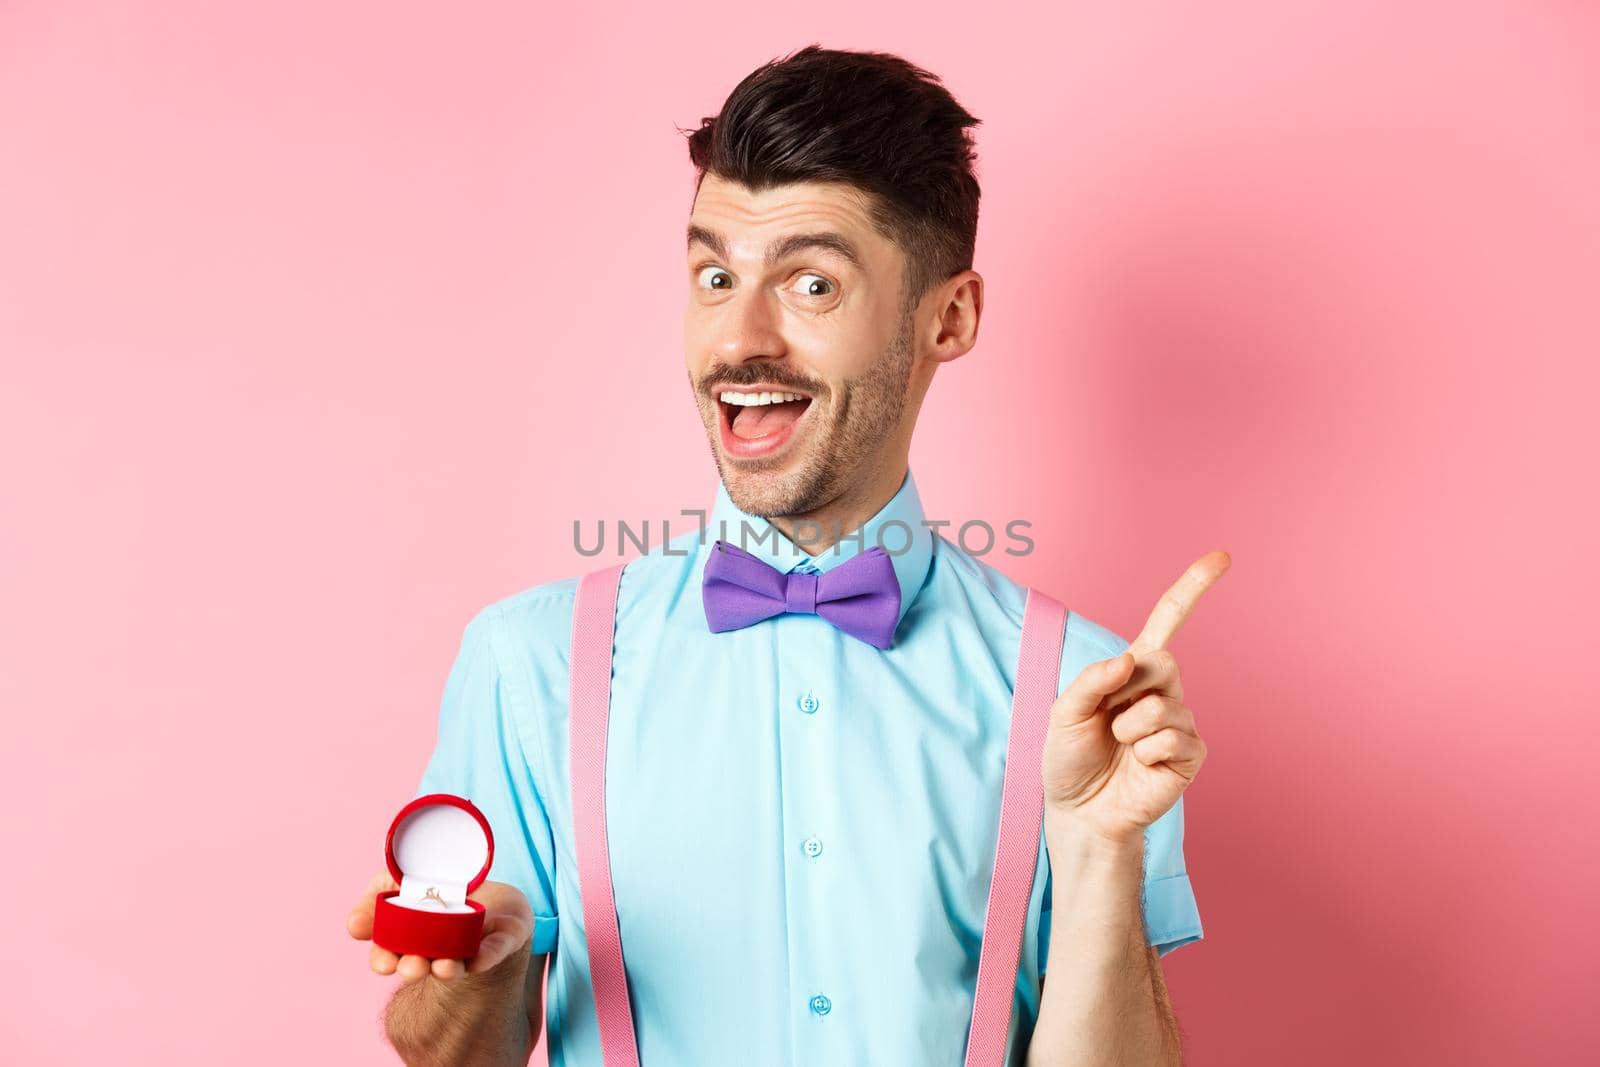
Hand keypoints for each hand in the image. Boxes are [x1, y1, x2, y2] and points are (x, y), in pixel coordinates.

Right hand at [346, 871, 534, 981]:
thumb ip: (373, 899)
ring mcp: (469, 948)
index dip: (383, 960)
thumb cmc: (437, 892)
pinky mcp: (501, 940)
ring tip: (443, 968)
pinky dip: (487, 956)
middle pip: (419, 966)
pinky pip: (495, 950)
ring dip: (448, 969)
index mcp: (407, 941)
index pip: (388, 956)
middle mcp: (436, 952)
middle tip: (412, 967)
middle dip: (413, 969)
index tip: (384, 962)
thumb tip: (354, 924)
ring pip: (456, 965)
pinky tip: (479, 960)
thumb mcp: (396, 883)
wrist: (491, 892)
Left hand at [1041, 551, 1229, 846]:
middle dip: (1124, 693)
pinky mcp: (1190, 755)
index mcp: (1133, 671)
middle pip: (1162, 663)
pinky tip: (1139, 766)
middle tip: (1107, 722)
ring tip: (1119, 749)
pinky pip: (1172, 740)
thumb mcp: (1064, 713)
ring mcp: (1180, 722)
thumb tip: (1130, 658)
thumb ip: (1091, 680)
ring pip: (1160, 707)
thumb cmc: (1070, 759)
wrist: (1079, 812)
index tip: (1222, 557)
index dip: (1193, 589)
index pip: (1169, 621)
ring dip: (1128, 730)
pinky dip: (1146, 753)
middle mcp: (1163, 690)